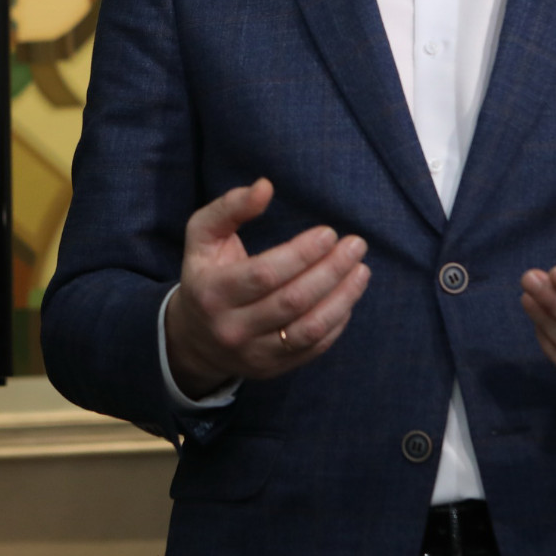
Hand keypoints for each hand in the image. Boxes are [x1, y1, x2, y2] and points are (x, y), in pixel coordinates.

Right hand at [165, 178, 370, 398]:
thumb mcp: (203, 235)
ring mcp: (253, 354)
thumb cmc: (206, 273)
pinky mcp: (272, 369)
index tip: (329, 233)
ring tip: (362, 271)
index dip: (302, 253)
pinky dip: (336, 323)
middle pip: (292, 301)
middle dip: (331, 271)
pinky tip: (348, 297)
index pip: (265, 274)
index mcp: (212, 292)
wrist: (194, 338)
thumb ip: (230, 207)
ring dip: (342, 299)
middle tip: (356, 246)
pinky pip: (313, 348)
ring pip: (308, 330)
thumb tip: (265, 186)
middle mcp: (232, 328)